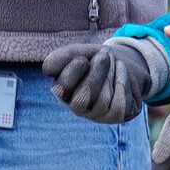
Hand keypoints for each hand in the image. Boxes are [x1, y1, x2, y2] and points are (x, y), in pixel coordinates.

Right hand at [44, 37, 166, 124]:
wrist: (120, 65)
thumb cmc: (94, 59)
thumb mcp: (79, 53)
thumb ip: (62, 57)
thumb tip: (47, 69)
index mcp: (62, 90)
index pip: (61, 89)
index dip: (72, 73)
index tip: (82, 59)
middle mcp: (76, 106)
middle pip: (83, 97)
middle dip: (96, 72)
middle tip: (104, 54)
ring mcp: (95, 114)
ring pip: (102, 100)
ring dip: (111, 74)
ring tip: (113, 62)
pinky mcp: (113, 116)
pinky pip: (119, 105)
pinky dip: (122, 82)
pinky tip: (121, 69)